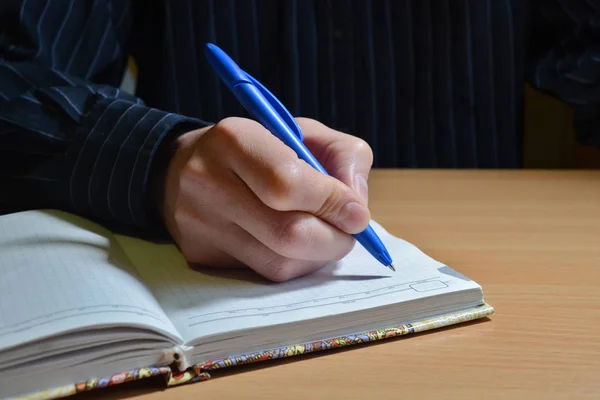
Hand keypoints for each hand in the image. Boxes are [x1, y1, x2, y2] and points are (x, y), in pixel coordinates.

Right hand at [161, 117, 372, 281]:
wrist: (186, 168)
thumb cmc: (258, 149)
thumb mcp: (303, 132)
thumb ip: (344, 156)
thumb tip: (356, 207)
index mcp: (235, 139)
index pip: (288, 183)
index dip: (331, 203)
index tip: (357, 214)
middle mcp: (209, 181)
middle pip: (287, 233)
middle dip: (333, 240)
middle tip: (348, 233)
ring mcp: (200, 224)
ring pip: (279, 263)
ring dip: (317, 256)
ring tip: (322, 235)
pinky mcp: (200, 255)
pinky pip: (263, 274)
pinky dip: (293, 265)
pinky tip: (293, 245)